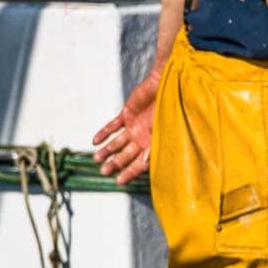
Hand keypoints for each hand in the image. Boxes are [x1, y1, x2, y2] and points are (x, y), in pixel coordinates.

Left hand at [92, 69, 160, 184]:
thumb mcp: (165, 131)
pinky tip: (95, 141)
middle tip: (104, 172)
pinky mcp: (128, 114)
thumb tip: (144, 162)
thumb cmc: (172, 109)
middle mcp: (144, 138)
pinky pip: (113, 126)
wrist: (167, 86)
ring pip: (118, 142)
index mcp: (154, 145)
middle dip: (115, 164)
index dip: (130, 173)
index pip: (140, 164)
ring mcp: (135, 126)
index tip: (119, 181)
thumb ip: (154, 146)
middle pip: (127, 155)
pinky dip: (104, 133)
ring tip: (97, 159)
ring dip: (107, 151)